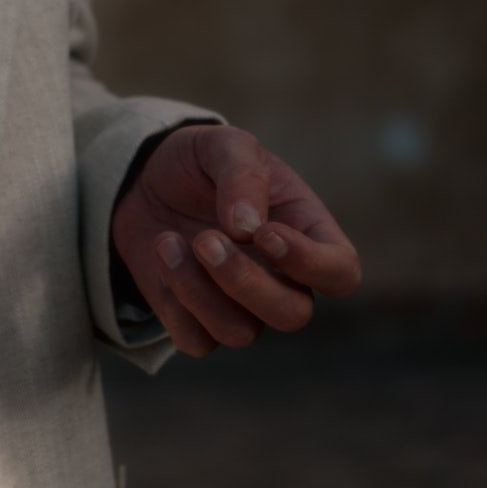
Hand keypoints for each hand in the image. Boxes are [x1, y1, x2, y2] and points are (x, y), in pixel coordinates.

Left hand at [111, 123, 360, 358]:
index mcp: (307, 233)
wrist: (145, 178)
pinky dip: (173, 305)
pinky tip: (162, 257)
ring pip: (240, 334)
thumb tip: (246, 228)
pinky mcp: (197, 320)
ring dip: (198, 290)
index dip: (310, 263)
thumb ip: (243, 175)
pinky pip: (197, 342)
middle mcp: (282, 278)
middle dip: (245, 282)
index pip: (341, 272)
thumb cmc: (201, 162)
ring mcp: (240, 305)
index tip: (264, 232)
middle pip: (292, 315)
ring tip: (168, 240)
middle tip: (205, 239)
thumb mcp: (223, 145)